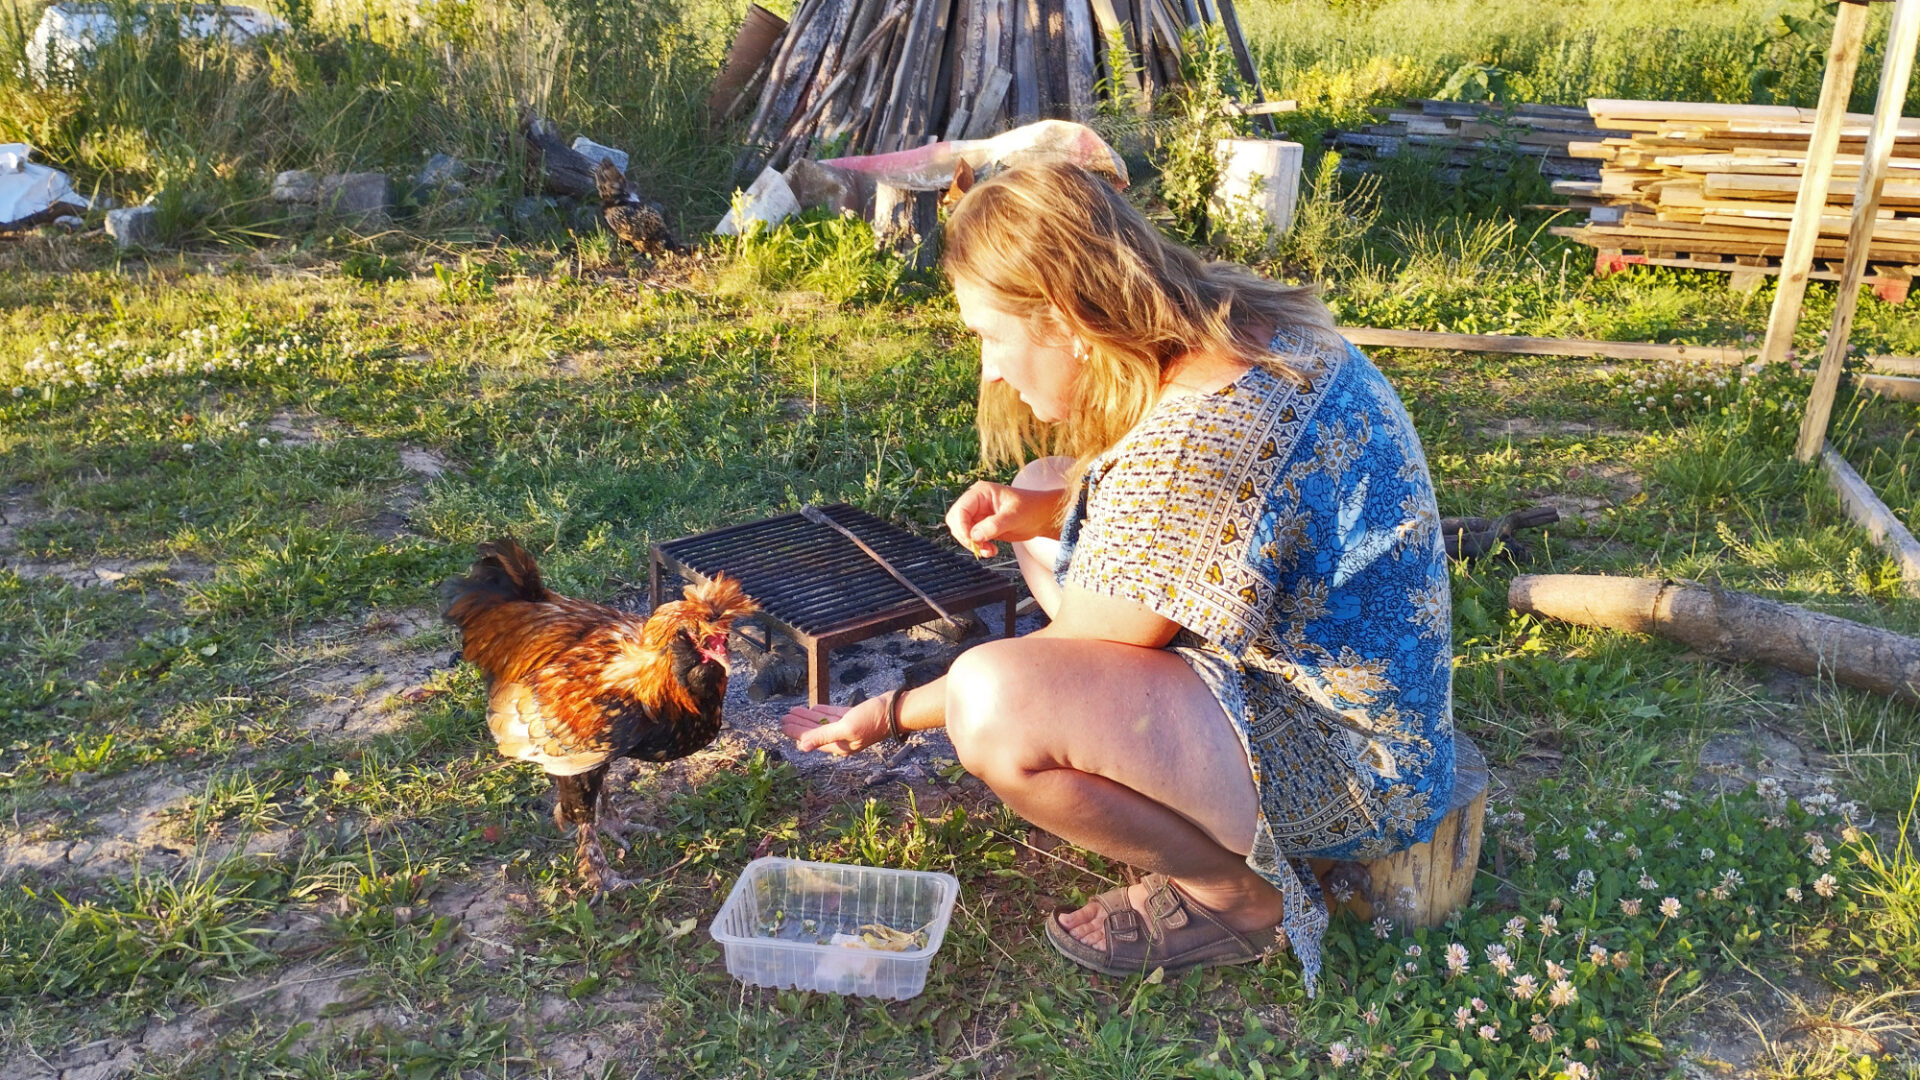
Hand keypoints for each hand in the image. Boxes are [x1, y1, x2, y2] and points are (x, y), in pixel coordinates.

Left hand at [780, 696, 890, 755]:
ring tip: (793, 711)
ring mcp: (848, 728)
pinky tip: (814, 709)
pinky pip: (833, 716)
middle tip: (783, 718)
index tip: (782, 725)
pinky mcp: (853, 717)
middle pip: (815, 732)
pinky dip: (822, 713)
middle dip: (799, 725)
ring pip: (822, 723)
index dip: (796, 732)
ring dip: (808, 718)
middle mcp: (842, 739)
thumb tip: (801, 747)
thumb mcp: (846, 728)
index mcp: (839, 746)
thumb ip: (823, 736)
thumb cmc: (873, 720)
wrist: (896, 710)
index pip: (812, 740)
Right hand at [944, 481, 1062, 557]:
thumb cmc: (1032, 509)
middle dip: (965, 536)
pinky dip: (978, 547)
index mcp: (981, 492)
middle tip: (980, 547)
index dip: (962, 526)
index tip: (971, 540)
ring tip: (989, 550)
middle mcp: (976, 502)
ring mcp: (978, 515)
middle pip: (956, 520)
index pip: (961, 509)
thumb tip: (975, 536)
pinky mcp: (982, 527)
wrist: (1043, 517)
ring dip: (972, 544)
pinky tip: (991, 550)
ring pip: (962, 532)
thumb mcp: (1014, 516)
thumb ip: (994, 525)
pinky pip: (972, 539)